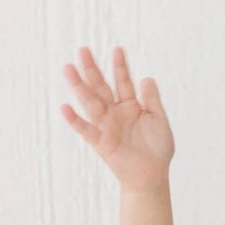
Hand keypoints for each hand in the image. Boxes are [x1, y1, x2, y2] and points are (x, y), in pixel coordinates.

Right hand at [59, 46, 173, 190]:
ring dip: (79, 86)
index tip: (117, 49)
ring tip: (68, 69)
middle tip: (83, 50)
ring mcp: (106, 126)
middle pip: (101, 87)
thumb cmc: (157, 149)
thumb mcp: (159, 121)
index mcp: (131, 106)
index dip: (120, 67)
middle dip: (92, 69)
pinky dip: (75, 120)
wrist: (151, 175)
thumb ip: (152, 101)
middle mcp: (116, 112)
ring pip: (90, 102)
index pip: (123, 82)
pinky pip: (86, 129)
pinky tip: (65, 107)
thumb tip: (147, 78)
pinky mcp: (100, 142)